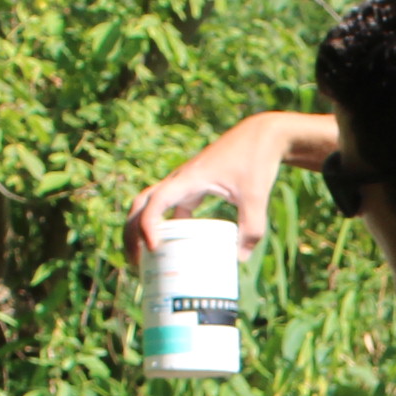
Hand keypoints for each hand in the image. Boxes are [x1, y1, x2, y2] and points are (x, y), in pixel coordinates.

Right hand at [125, 110, 337, 257]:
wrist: (263, 134)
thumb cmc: (257, 160)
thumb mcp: (256, 195)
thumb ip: (251, 227)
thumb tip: (239, 259)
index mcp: (189, 178)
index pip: (156, 202)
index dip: (148, 225)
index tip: (153, 248)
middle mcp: (180, 179)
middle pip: (141, 204)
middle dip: (132, 232)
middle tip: (137, 261)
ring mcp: (185, 182)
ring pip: (151, 204)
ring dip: (142, 228)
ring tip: (145, 258)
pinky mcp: (194, 186)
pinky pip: (171, 207)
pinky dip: (167, 226)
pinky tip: (173, 247)